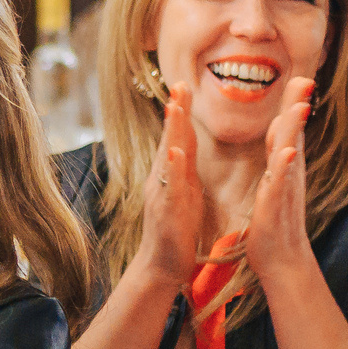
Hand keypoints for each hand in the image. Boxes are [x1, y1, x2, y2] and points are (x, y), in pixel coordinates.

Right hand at [135, 86, 206, 291]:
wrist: (162, 265)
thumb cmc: (176, 231)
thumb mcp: (185, 194)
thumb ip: (184, 170)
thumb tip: (185, 148)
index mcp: (173, 175)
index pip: (180, 138)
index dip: (182, 112)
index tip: (185, 85)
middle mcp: (163, 179)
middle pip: (171, 139)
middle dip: (175, 111)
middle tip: (179, 83)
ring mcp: (162, 193)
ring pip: (167, 157)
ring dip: (171, 132)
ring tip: (175, 107)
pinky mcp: (166, 211)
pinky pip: (170, 187)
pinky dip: (173, 169)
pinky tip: (176, 153)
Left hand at [241, 79, 317, 282]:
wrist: (281, 259)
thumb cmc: (274, 223)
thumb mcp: (276, 184)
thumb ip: (280, 161)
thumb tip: (284, 142)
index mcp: (284, 166)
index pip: (286, 128)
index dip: (292, 103)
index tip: (299, 77)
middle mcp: (289, 173)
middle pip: (292, 133)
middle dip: (297, 105)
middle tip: (305, 78)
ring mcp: (284, 188)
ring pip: (289, 153)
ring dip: (294, 129)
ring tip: (299, 106)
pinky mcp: (276, 205)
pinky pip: (281, 183)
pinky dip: (284, 167)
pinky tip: (288, 152)